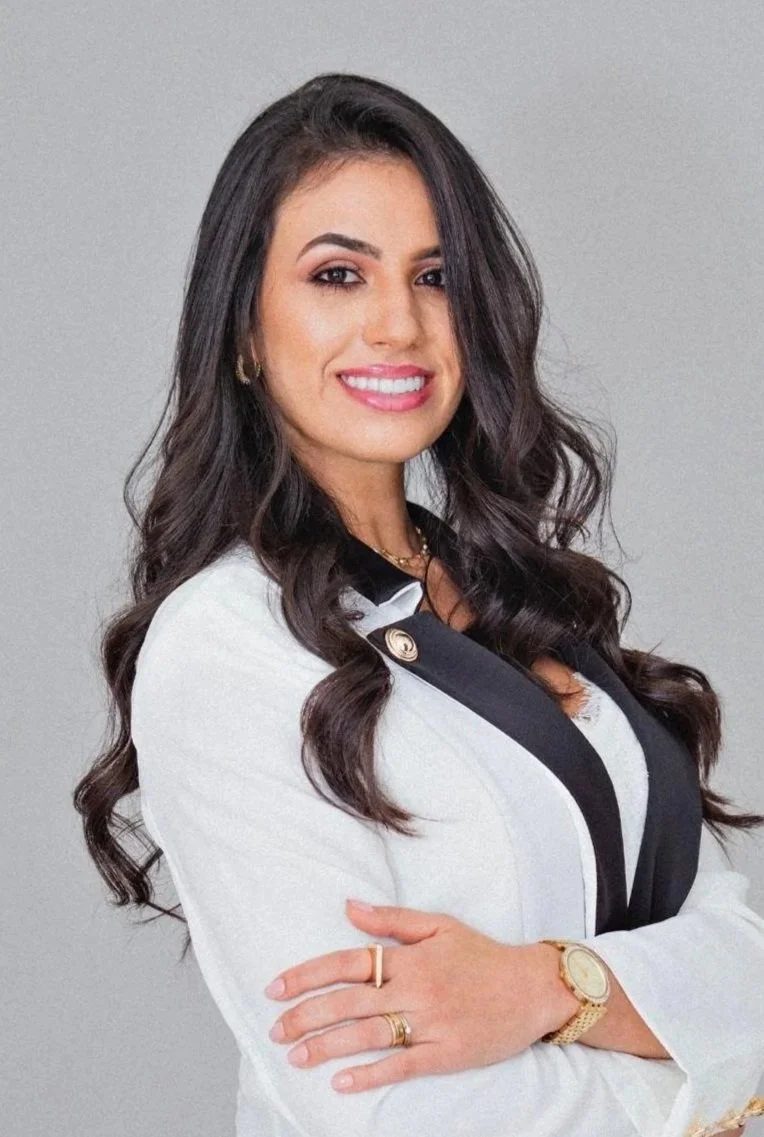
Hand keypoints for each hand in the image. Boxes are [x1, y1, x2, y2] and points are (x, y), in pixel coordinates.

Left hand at [264, 899, 549, 1092]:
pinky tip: (342, 1082)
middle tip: (275, 1029)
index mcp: (410, 956)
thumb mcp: (439, 925)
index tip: (275, 987)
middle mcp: (415, 987)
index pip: (347, 962)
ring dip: (327, 1046)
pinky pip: (403, 1065)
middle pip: (348, 1001)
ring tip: (295, 1056)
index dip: (307, 974)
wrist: (534, 988)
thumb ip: (392, 918)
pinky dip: (371, 1074)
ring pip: (369, 1034)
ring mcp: (431, 1021)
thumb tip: (349, 906)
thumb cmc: (484, 954)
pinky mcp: (447, 1052)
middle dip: (306, 1015)